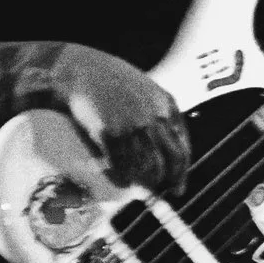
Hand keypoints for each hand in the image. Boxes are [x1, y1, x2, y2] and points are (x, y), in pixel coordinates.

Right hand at [48, 43, 189, 196]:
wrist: (80, 68)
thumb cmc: (109, 79)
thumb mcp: (145, 89)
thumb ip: (156, 114)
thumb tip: (161, 148)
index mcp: (166, 104)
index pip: (184, 145)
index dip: (182, 171)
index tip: (178, 186)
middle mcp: (154, 115)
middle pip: (171, 159)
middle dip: (168, 181)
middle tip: (160, 193)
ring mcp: (133, 125)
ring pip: (148, 166)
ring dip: (144, 182)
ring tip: (137, 189)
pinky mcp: (111, 132)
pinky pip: (122, 165)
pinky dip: (123, 178)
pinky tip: (121, 183)